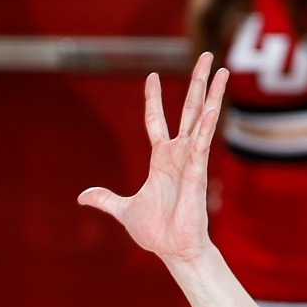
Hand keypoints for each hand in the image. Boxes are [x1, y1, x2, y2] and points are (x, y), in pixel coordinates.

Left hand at [78, 52, 227, 265]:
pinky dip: (207, 124)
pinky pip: (203, 142)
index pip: (156, 120)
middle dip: (197, 82)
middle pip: (188, 109)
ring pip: (202, 119)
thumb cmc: (156, 231)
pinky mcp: (197, 171)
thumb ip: (105, 199)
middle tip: (207, 56)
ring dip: (212, 94)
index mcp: (161, 159)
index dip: (153, 99)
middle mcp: (178, 154)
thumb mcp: (123, 210)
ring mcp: (190, 160)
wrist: (173, 250)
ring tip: (223, 70)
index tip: (151, 76)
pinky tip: (213, 105)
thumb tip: (83, 197)